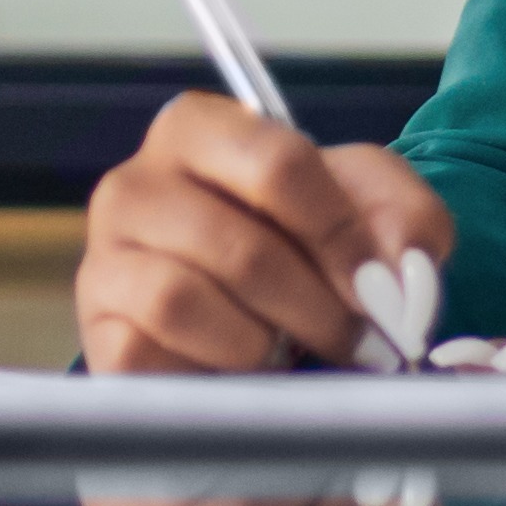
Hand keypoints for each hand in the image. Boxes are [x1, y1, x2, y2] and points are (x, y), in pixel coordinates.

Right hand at [76, 92, 455, 375]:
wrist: (252, 329)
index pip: (278, 164)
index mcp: (200, 131)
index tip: (381, 285)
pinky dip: (211, 374)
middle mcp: (135, 186)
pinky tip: (238, 374)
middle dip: (317, 308)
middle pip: (243, 247)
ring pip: (186, 301)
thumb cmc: (302, 252)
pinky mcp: (99, 333)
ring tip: (291, 353)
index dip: (342, 233)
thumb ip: (405, 220)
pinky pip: (149, 357)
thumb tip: (402, 272)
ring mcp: (106, 260)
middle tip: (358, 343)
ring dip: (263, 344)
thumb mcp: (366, 212)